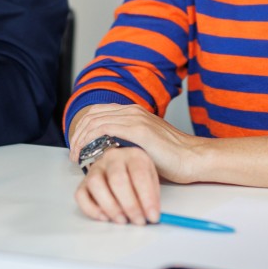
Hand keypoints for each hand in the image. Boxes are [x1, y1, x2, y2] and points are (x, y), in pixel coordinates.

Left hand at [68, 103, 203, 225]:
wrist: (193, 157)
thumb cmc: (172, 157)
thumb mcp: (144, 144)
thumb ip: (127, 141)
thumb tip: (107, 152)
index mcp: (134, 111)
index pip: (98, 112)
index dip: (83, 128)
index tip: (78, 146)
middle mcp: (133, 111)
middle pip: (92, 115)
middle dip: (78, 135)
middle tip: (74, 153)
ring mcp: (135, 118)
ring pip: (95, 122)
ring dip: (81, 140)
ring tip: (77, 157)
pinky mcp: (138, 130)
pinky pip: (104, 130)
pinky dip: (90, 142)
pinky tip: (87, 155)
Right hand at [76, 146, 160, 224]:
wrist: (121, 164)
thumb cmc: (137, 175)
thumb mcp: (151, 179)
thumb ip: (152, 196)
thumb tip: (152, 216)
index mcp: (134, 155)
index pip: (139, 174)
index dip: (147, 198)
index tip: (153, 216)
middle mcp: (112, 158)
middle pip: (117, 179)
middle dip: (129, 205)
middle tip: (138, 221)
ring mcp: (96, 168)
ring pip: (96, 184)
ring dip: (110, 207)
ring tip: (122, 220)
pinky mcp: (83, 181)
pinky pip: (80, 195)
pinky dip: (91, 209)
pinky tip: (105, 217)